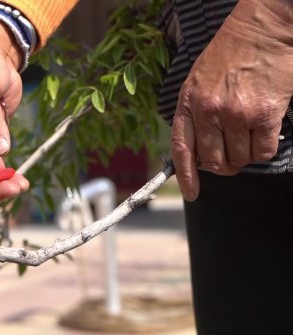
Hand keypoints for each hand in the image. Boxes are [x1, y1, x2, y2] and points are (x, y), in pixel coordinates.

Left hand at [171, 0, 292, 200]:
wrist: (262, 29)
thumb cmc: (230, 55)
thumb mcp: (198, 82)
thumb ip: (195, 114)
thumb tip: (200, 151)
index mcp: (188, 103)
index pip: (181, 149)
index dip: (185, 176)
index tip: (191, 193)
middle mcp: (209, 111)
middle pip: (213, 161)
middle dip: (223, 164)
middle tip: (232, 153)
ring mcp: (236, 114)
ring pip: (239, 159)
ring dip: (245, 155)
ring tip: (249, 132)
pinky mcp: (264, 115)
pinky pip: (262, 153)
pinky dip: (264, 150)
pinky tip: (265, 132)